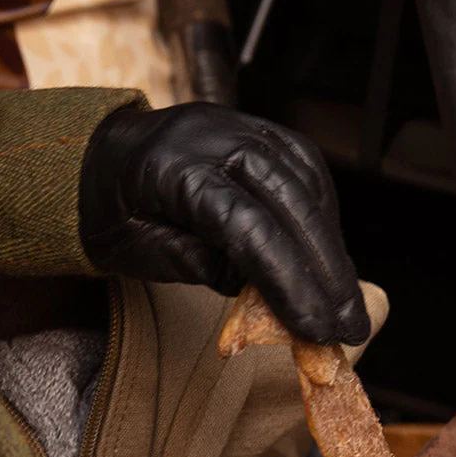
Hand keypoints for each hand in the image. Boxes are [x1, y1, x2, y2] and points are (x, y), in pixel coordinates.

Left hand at [78, 103, 369, 344]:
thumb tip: (274, 299)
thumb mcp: (144, 254)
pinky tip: (331, 265)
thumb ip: (207, 267)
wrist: (105, 158)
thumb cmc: (118, 212)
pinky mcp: (269, 135)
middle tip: (350, 326)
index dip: (289, 282)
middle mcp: (218, 136)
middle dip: (327, 273)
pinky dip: (325, 224)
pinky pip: (309, 179)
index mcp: (175, 166)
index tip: (316, 328)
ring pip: (309, 190)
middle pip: (292, 206)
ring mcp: (247, 128)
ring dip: (333, 253)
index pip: (249, 227)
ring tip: (345, 305)